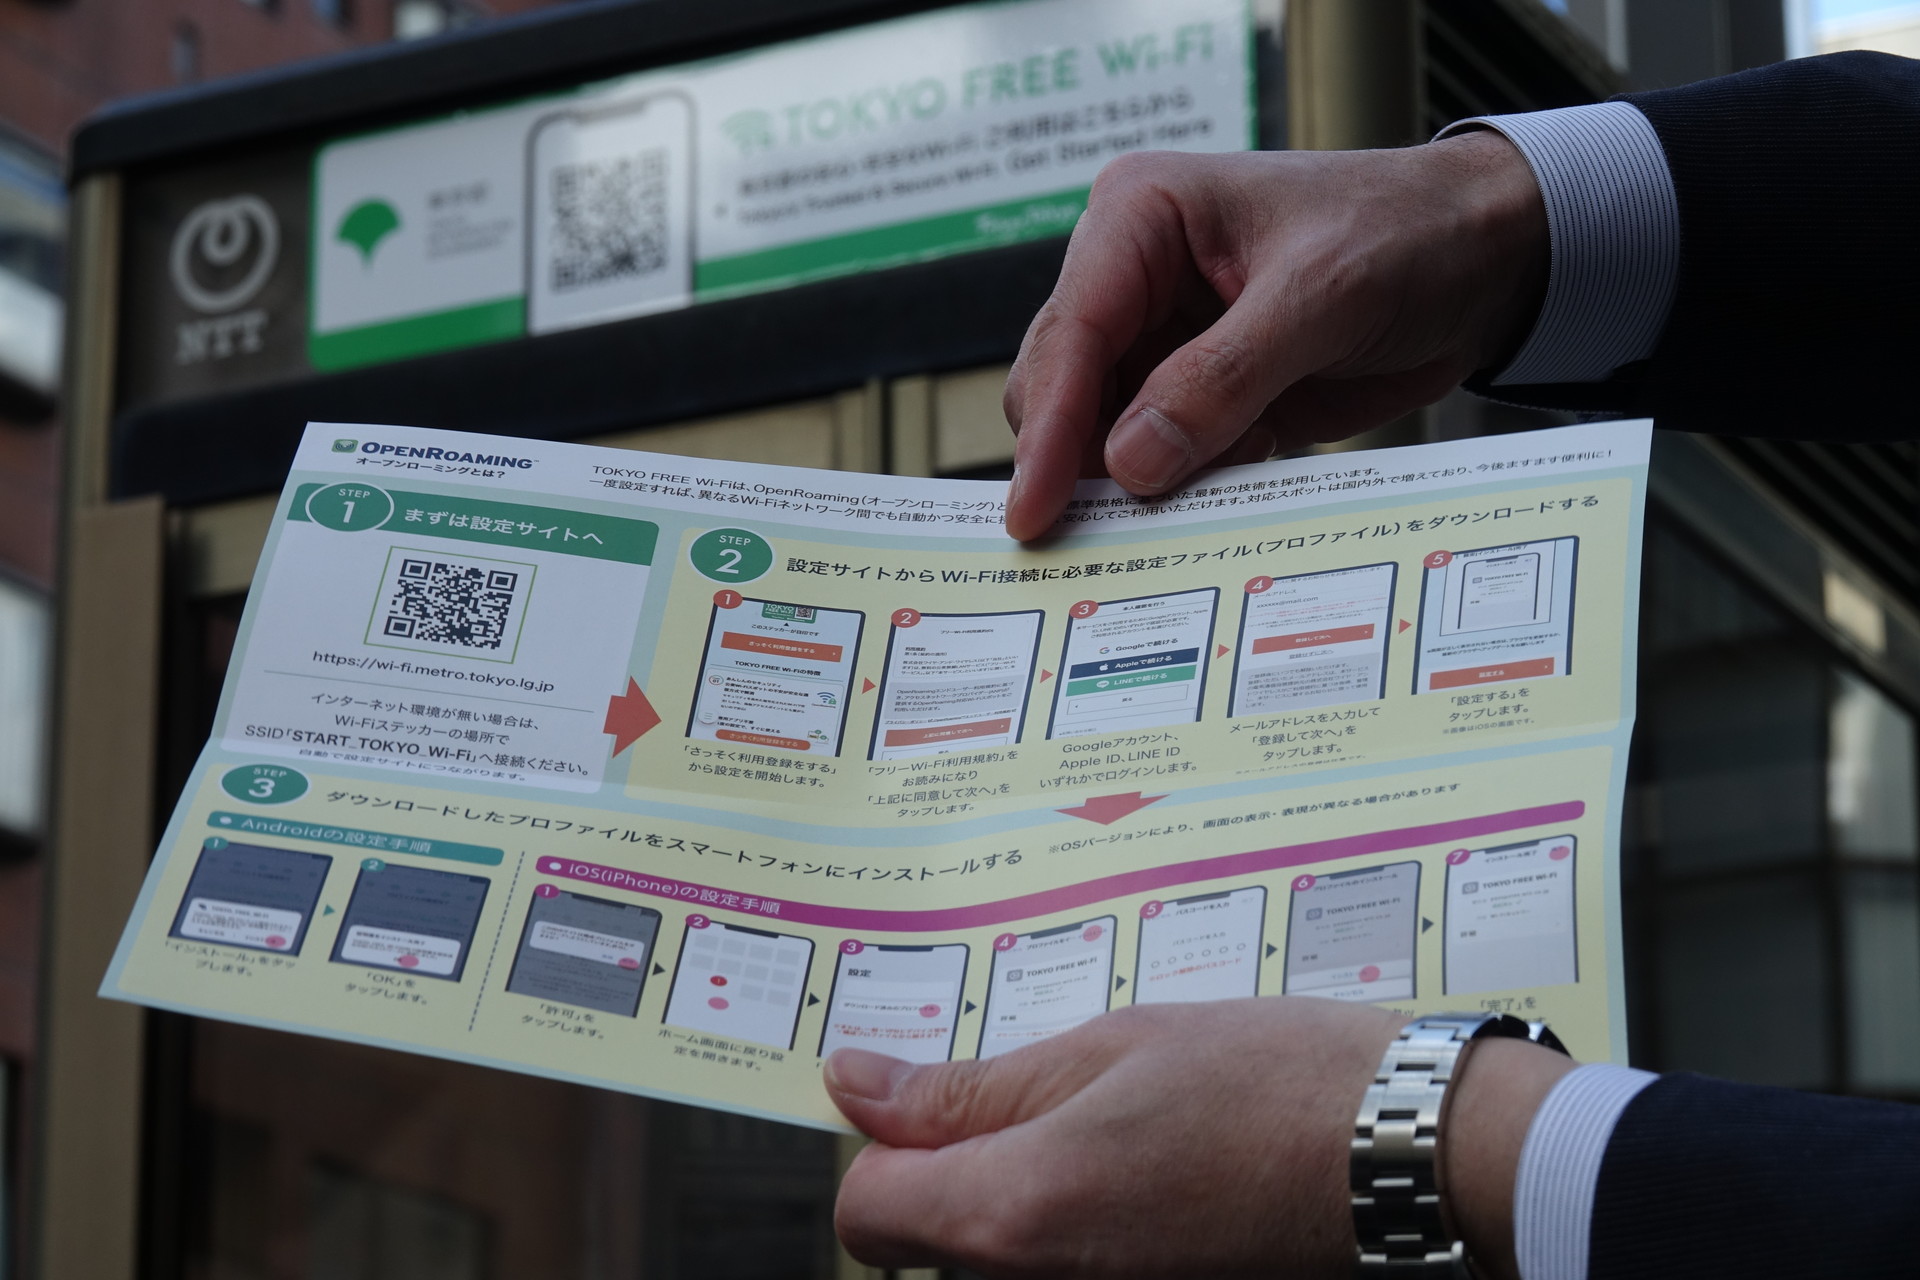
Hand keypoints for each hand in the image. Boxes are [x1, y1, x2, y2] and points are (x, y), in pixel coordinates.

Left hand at [827, 997, 1573, 1278]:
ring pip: (997, 1258)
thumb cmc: (1268, 1083)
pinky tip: (1145, 1172)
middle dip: (956, 1170)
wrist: (1408, 1158)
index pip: (868, 1210)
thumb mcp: (1108, 1049)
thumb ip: (971, 1086)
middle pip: (928, 1243)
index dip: (889, 1143)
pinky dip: (1079, 1224)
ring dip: (1020, 1196)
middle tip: (1046, 1101)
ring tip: (1112, 1130)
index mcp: (1015, 1211)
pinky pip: (1065, 1267)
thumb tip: (854, 1085)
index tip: (939, 1096)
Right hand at [1001, 131, 1546, 539]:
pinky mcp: (1201, 394)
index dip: (1049, 427)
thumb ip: (1223, 378)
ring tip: (1138, 543)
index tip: (1033, 509)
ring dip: (1121, 487)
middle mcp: (1134, 278)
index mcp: (1140, 219)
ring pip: (1102, 433)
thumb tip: (1129, 463)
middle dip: (1070, 462)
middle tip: (1079, 546)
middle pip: (1062, 388)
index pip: (1071, 331)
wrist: (1489, 260)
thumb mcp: (1321, 296)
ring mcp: (1163, 341)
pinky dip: (1172, 495)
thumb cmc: (1407, 234)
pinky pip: (1160, 459)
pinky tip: (1197, 518)